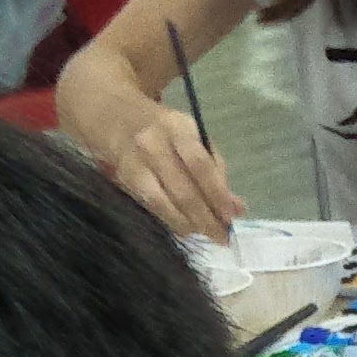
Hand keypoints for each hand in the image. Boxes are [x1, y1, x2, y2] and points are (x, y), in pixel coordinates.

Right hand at [103, 108, 241, 239]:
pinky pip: (151, 206)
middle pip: (182, 189)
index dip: (217, 193)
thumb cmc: (169, 134)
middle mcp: (154, 144)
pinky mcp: (124, 179)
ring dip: (187, 224)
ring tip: (206, 234)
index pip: (200, 165)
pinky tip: (185, 229)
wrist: (119, 120)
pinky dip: (171, 220)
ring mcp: (135, 163)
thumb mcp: (195, 139)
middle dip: (204, 217)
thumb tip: (237, 209)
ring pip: (163, 202)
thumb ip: (217, 171)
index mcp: (179, 129)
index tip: (231, 216)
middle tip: (221, 237)